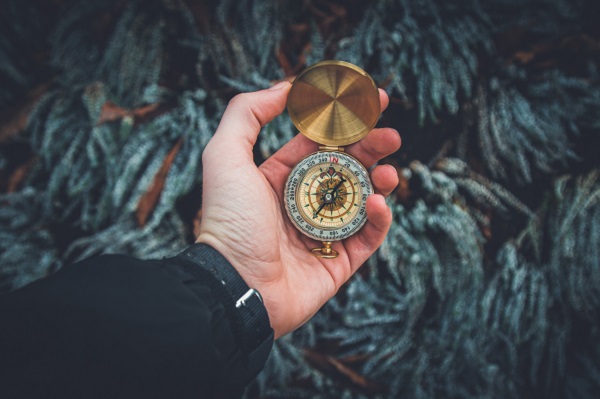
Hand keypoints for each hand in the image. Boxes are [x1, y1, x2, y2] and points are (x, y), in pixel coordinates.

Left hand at [197, 81, 400, 337]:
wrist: (235, 286)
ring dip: (380, 182)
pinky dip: (378, 220)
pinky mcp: (338, 262)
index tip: (370, 102)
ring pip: (362, 201)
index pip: (319, 144)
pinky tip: (378, 204)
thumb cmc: (228, 221)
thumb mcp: (225, 155)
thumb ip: (248, 114)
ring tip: (389, 173)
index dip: (344, 123)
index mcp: (279, 178)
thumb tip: (285, 87)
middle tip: (391, 135)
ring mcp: (322, 233)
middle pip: (346, 168)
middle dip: (371, 148)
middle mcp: (302, 203)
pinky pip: (367, 237)